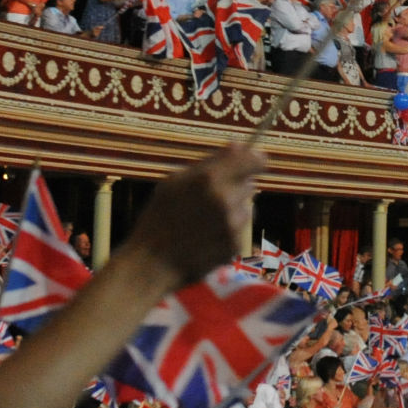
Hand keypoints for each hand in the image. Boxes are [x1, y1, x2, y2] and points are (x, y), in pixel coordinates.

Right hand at [122, 147, 267, 285]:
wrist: (152, 263)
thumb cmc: (158, 218)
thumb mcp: (174, 181)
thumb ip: (209, 163)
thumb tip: (239, 144)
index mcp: (209, 178)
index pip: (254, 161)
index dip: (255, 159)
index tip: (252, 160)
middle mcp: (225, 200)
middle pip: (249, 184)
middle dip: (236, 187)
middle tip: (211, 198)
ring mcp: (232, 225)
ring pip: (247, 208)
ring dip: (234, 210)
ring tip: (205, 221)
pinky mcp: (235, 246)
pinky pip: (240, 231)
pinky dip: (229, 232)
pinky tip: (206, 237)